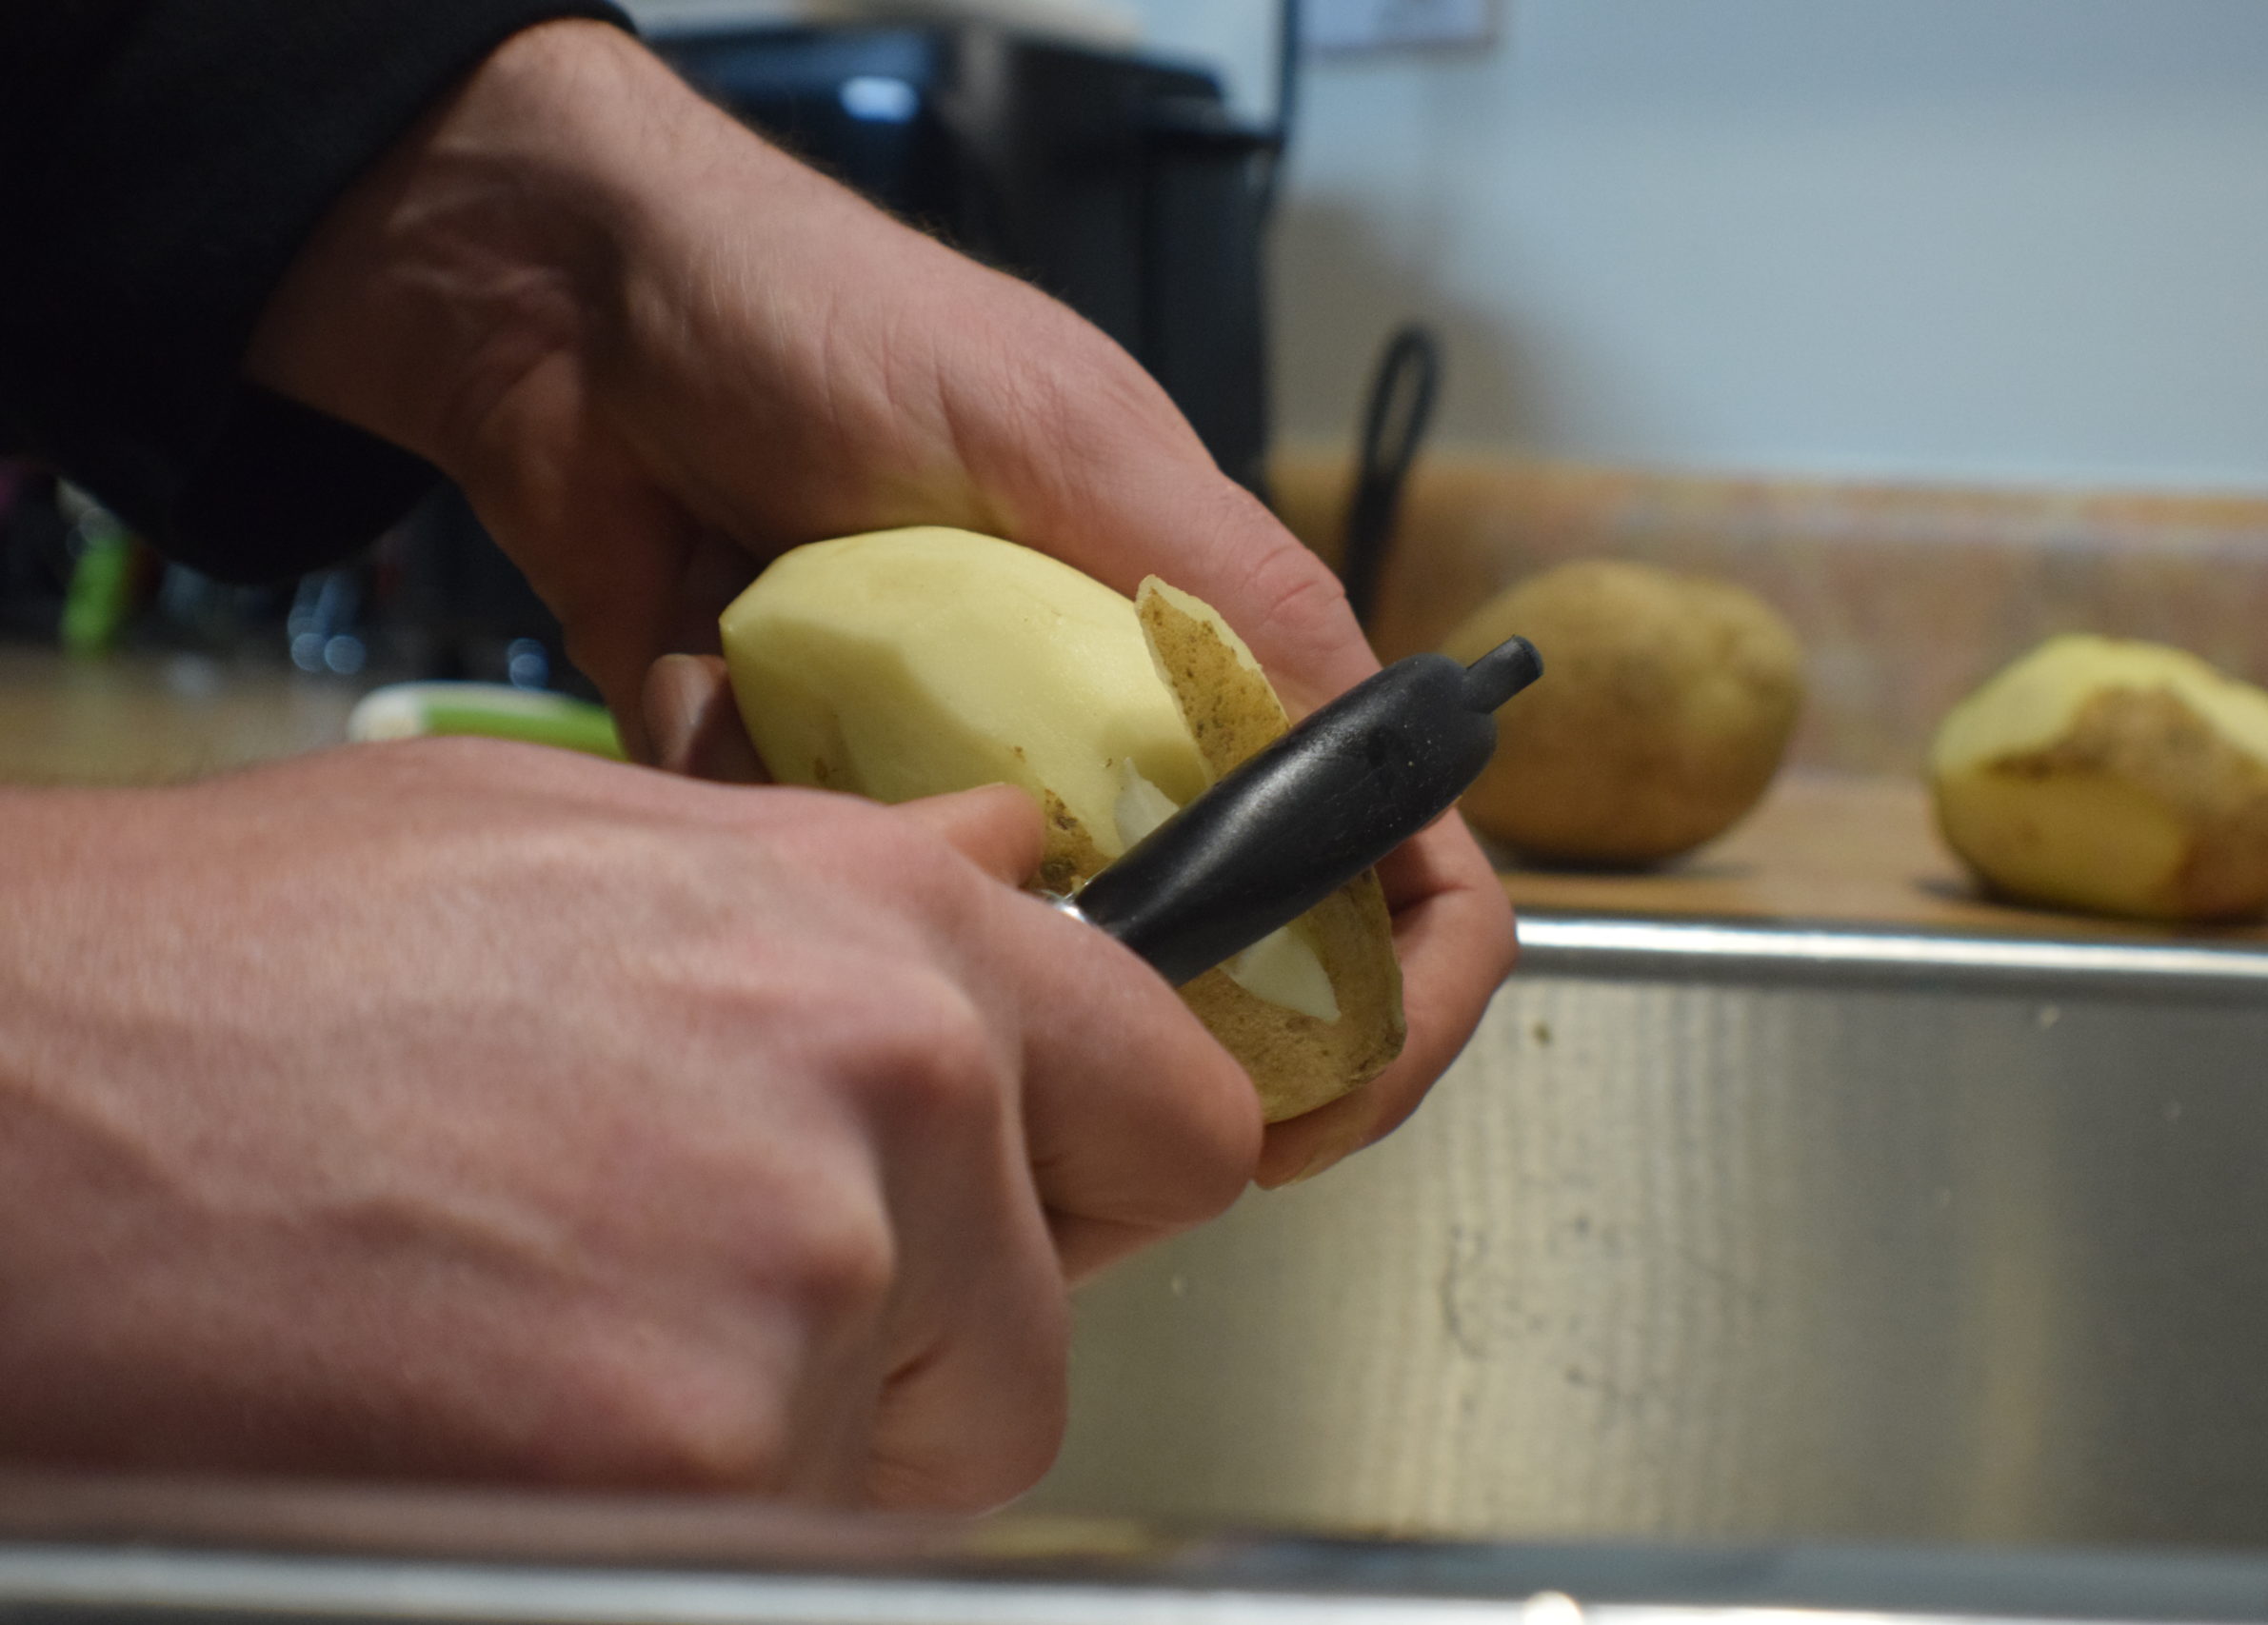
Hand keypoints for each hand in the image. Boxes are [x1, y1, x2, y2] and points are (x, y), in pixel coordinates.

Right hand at [0, 743, 1254, 1502]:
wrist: (0, 1102)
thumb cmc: (236, 980)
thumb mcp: (568, 848)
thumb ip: (834, 885)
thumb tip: (1011, 874)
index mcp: (879, 923)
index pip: (1173, 1110)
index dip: (1096, 1187)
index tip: (1034, 1221)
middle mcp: (889, 1083)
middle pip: (1039, 1332)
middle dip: (908, 1349)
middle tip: (685, 1302)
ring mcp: (807, 1282)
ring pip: (906, 1460)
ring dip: (772, 1438)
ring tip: (546, 1340)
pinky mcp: (703, 1468)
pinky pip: (783, 1533)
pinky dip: (669, 1511)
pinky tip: (498, 1419)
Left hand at [245, 21, 1513, 1178]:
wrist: (564, 309)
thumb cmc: (827, 320)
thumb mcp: (1058, 432)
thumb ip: (1228, 592)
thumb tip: (1372, 755)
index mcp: (1201, 641)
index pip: (1373, 833)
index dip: (1398, 977)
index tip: (1342, 1093)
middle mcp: (1100, 731)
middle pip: (1211, 951)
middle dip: (1173, 1042)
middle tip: (1106, 1107)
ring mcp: (955, 776)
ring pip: (1017, 960)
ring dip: (946, 936)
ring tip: (845, 836)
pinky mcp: (819, 803)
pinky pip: (836, 905)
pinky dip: (772, 839)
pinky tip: (710, 707)